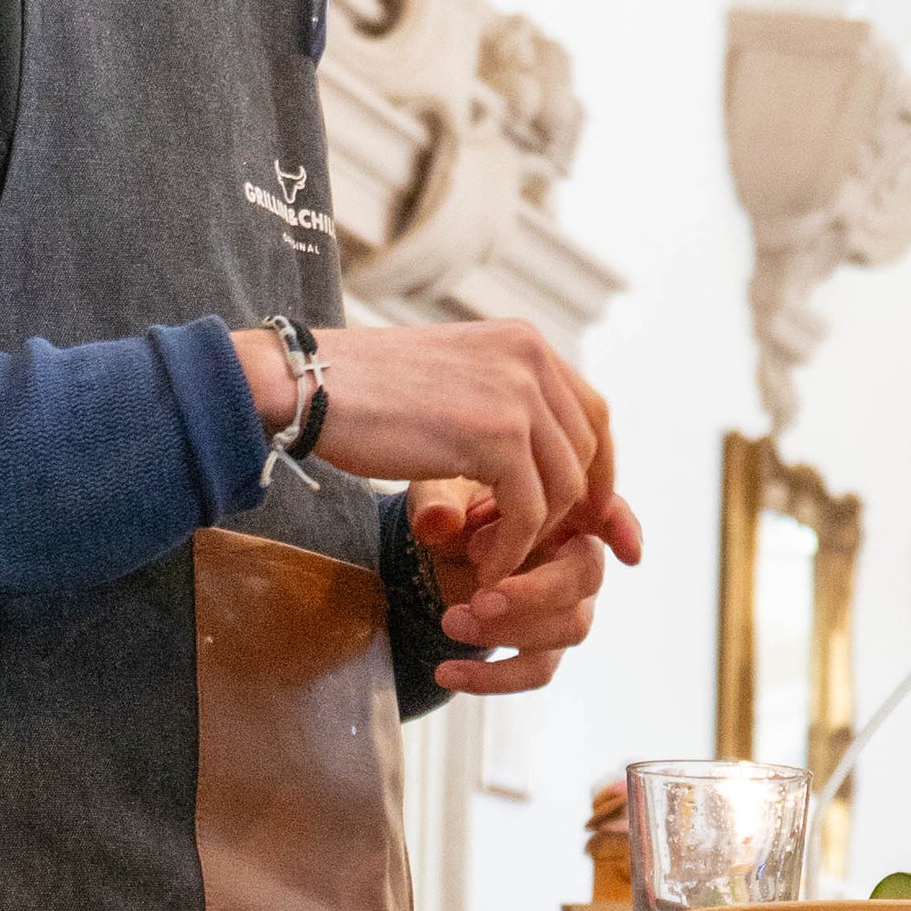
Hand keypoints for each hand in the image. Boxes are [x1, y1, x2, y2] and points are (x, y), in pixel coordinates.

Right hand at [231, 318, 644, 592]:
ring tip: (495, 559)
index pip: (593, 414)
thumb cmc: (367, 392)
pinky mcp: (495, 435)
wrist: (310, 384)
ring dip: (535, 536)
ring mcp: (517, 394)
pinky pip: (529, 511)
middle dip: (571, 512)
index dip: (600, 472)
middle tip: (529, 549)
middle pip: (587, 453)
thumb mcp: (454, 385)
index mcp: (525, 343)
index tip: (589, 521)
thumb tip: (547, 459)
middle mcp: (531, 359)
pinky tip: (484, 567)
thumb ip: (504, 410)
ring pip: (564, 488)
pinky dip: (512, 549)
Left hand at [406, 478, 611, 695]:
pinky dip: (492, 677)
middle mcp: (579, 556)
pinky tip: (448, 673)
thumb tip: (440, 523)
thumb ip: (441, 500)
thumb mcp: (441, 494)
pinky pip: (536, 670)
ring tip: (451, 621)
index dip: (624, 529)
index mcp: (567, 508)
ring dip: (508, 631)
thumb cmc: (455, 511)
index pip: (610, 511)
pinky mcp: (546, 645)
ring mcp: (569, 605)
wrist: (440, 555)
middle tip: (482, 598)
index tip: (629, 552)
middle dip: (536, 593)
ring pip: (568, 627)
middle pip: (585, 578)